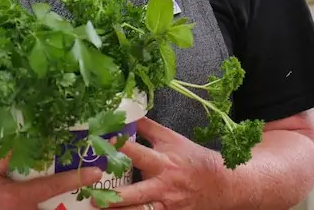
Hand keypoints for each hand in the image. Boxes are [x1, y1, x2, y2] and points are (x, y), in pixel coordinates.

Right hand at [0, 149, 102, 209]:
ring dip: (60, 209)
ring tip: (82, 201)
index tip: (96, 171)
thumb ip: (10, 153)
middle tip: (94, 195)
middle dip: (75, 203)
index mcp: (17, 197)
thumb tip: (31, 135)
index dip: (77, 178)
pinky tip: (57, 206)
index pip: (53, 185)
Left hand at [94, 117, 226, 209]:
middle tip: (93, 195)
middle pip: (137, 193)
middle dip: (116, 197)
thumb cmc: (193, 158)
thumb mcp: (172, 139)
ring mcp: (167, 205)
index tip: (105, 142)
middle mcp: (164, 186)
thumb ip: (149, 128)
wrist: (221, 184)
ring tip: (100, 209)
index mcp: (164, 162)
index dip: (123, 148)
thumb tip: (127, 114)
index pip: (140, 155)